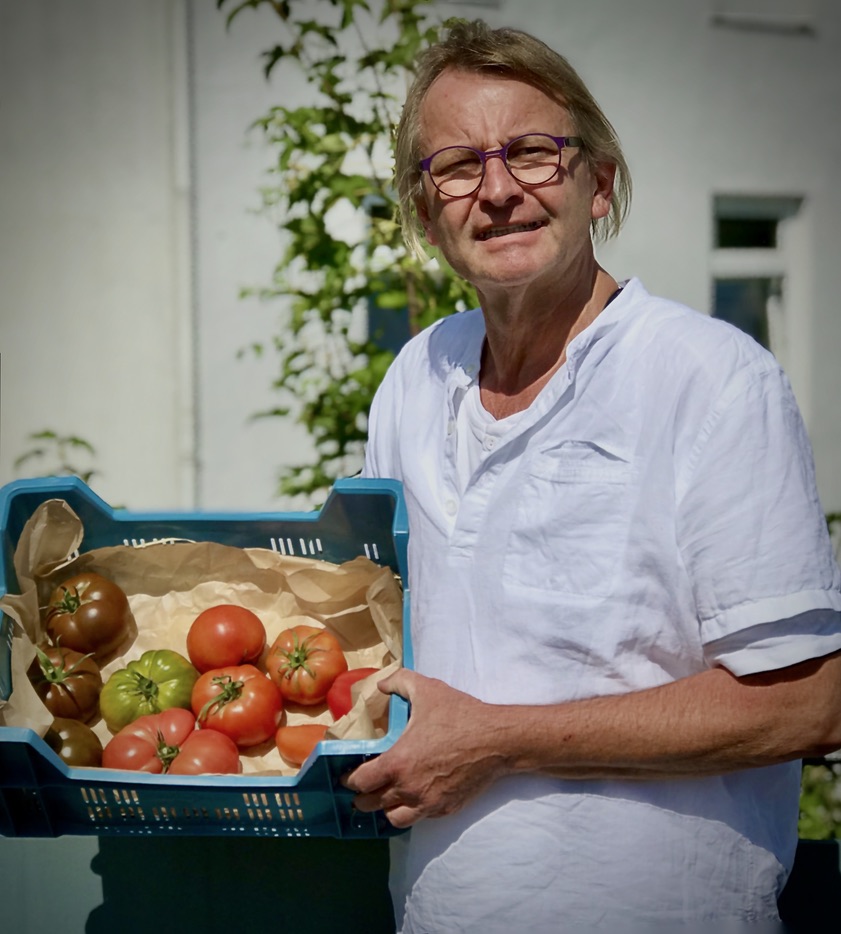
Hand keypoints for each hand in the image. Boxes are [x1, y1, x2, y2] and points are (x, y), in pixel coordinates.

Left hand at [342, 669, 506, 827]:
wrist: (496, 741)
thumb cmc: (460, 715)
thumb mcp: (427, 689)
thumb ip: (399, 682)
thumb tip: (382, 685)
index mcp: (398, 762)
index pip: (360, 782)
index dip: (349, 779)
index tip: (347, 776)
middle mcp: (409, 788)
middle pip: (371, 804)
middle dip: (362, 797)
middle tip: (361, 788)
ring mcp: (427, 803)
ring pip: (394, 818)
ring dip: (385, 808)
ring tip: (385, 796)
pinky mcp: (445, 810)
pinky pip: (419, 818)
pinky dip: (410, 811)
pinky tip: (411, 798)